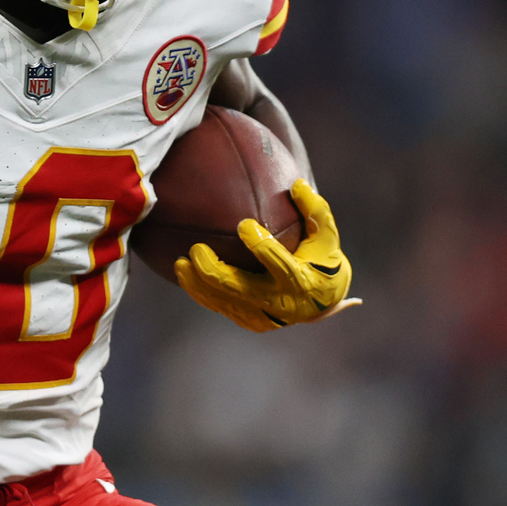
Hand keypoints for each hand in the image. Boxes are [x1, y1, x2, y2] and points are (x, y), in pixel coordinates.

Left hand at [173, 179, 360, 331]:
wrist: (324, 301)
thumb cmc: (322, 259)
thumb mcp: (327, 235)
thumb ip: (315, 210)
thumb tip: (297, 183)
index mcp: (302, 281)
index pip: (280, 264)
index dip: (261, 246)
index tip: (243, 224)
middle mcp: (281, 303)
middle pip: (241, 289)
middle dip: (214, 271)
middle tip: (196, 249)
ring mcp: (264, 316)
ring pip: (225, 301)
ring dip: (198, 284)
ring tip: (179, 264)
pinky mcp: (251, 321)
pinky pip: (221, 307)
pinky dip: (202, 293)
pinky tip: (185, 275)